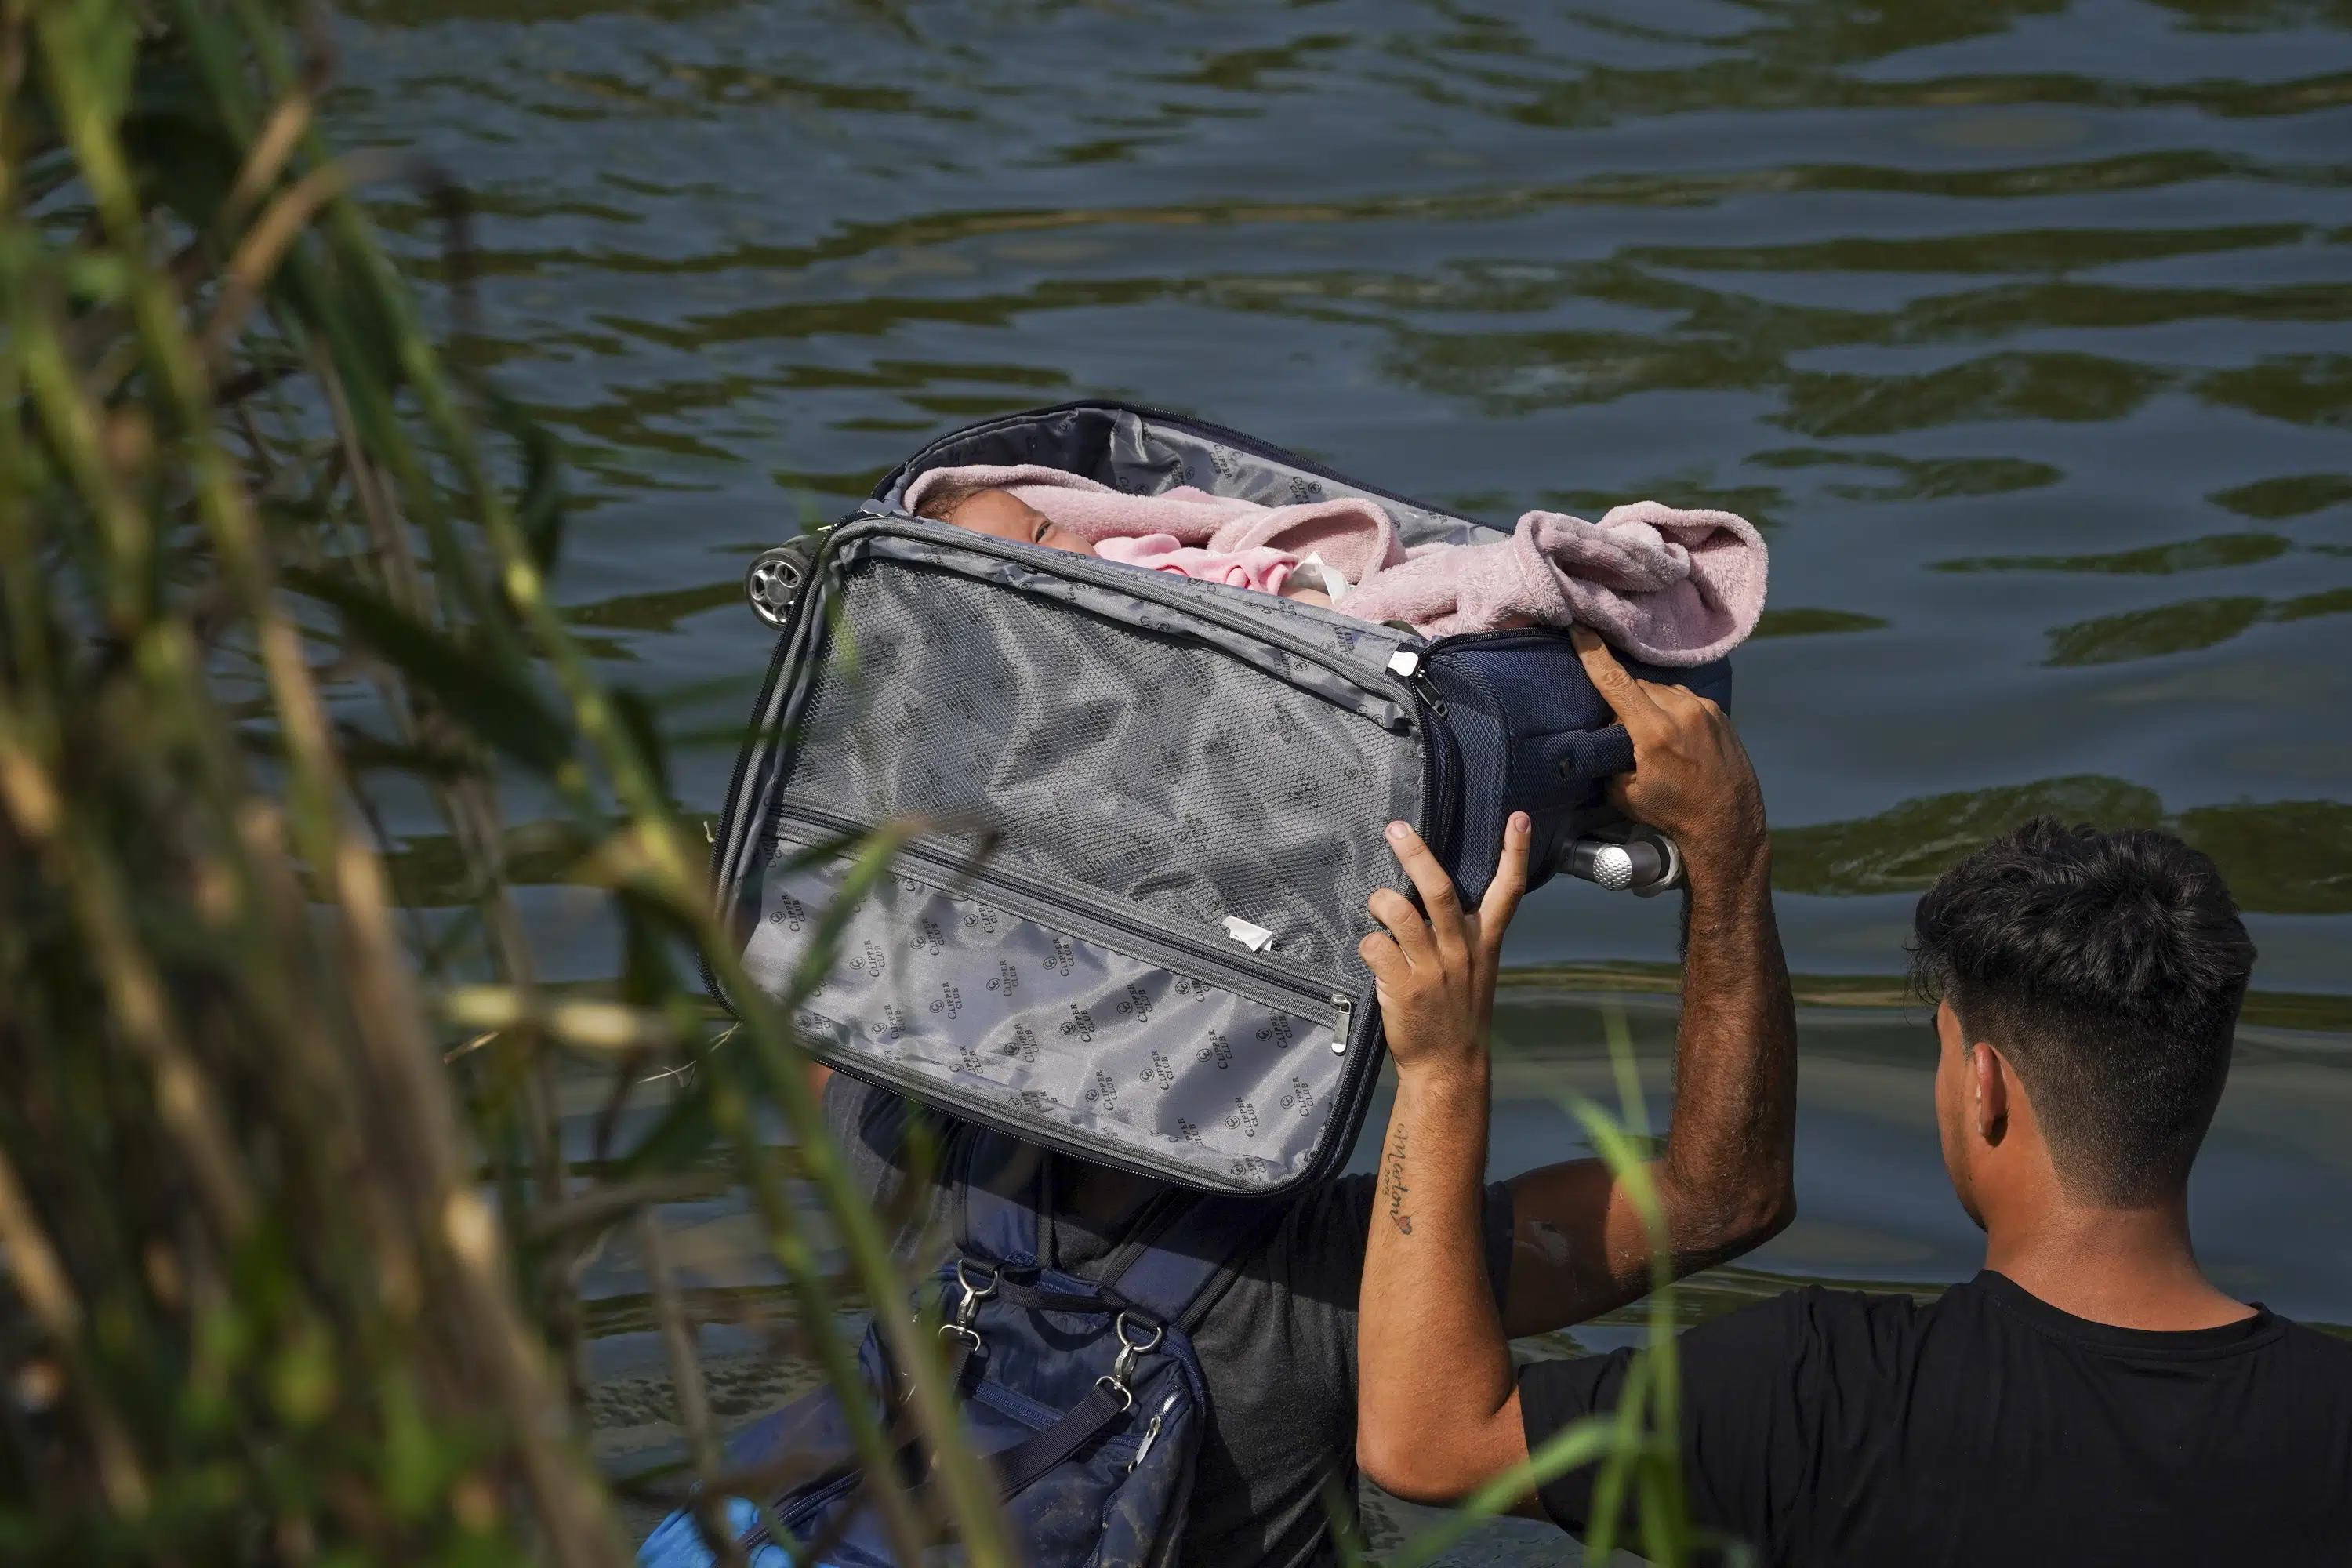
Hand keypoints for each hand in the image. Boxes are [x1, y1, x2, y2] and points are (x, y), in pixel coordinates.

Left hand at [1359, 814, 1530, 1083]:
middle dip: (1416, 853)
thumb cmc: (1458, 1014)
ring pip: (1399, 912)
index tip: (1518, 817)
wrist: (1448, 1066)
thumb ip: (1463, 934)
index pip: (1508, 891)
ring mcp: (1432, 968)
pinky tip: (1371, 950)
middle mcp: (1460, 950)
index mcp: (1483, 943)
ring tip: (1376, 903)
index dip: (1514, 852)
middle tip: (1396, 828)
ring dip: (1380, 900)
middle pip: (1439, 889)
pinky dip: (1367, 941)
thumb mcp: (1477, 971)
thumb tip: (1433, 895)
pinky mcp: (1403, 986)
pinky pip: (1375, 945)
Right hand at [1570, 626, 1766, 882]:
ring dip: (1649, 705)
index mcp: (1655, 731)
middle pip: (1638, 687)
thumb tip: (1603, 738)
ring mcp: (1704, 709)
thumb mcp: (1626, 794)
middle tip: (1619, 730)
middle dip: (1623, 700)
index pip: (1615, 682)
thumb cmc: (1674, 815)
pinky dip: (1671, 711)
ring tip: (1650, 737)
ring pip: (1662, 691)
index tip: (1578, 629)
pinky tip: (1673, 737)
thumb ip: (1610, 758)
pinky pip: (1683, 700)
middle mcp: (1682, 711)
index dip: (1592, 654)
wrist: (1729, 825)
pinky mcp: (1719, 713)